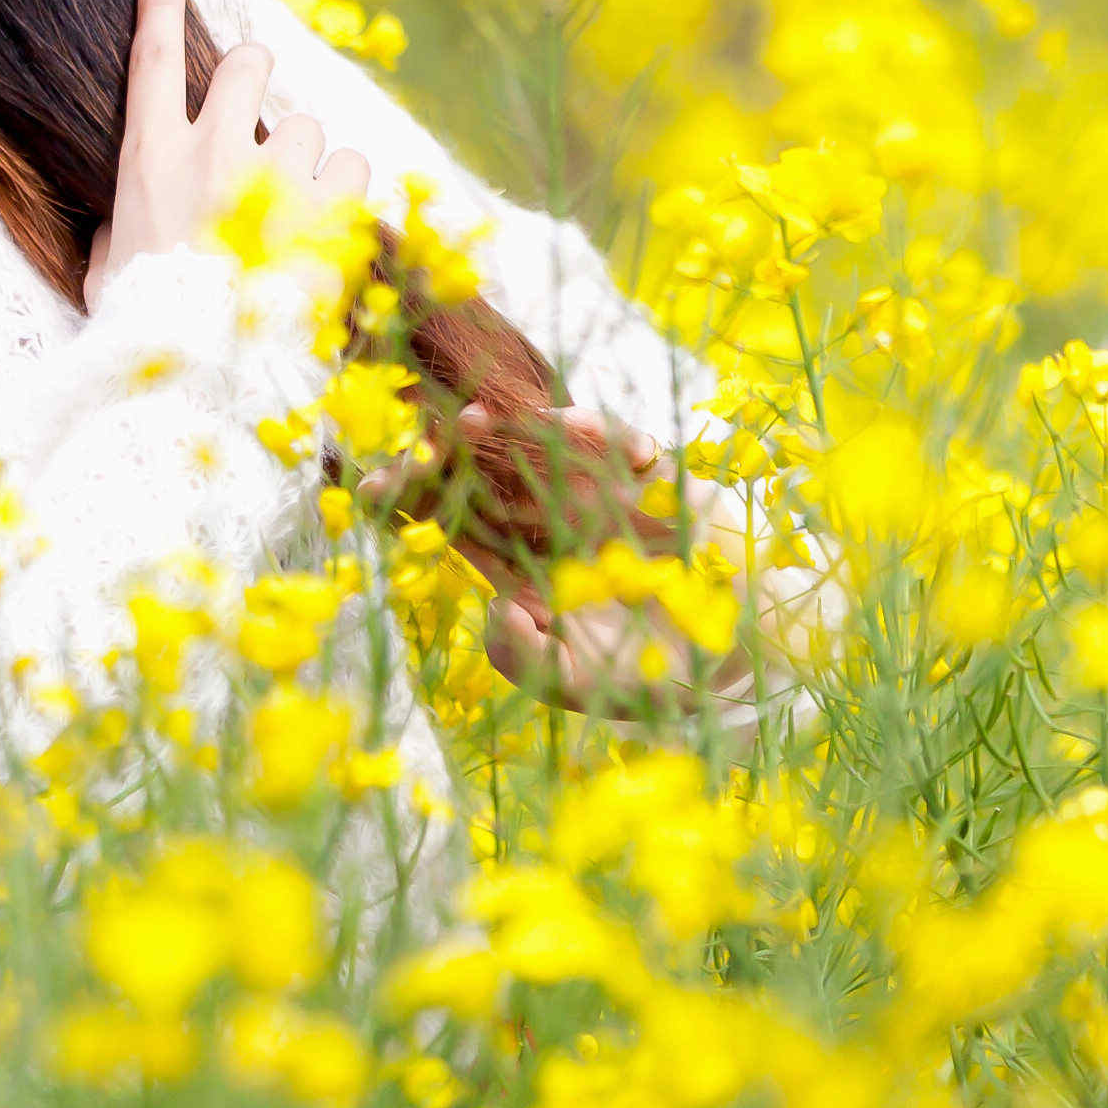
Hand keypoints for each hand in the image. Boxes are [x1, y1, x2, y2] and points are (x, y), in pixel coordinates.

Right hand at [83, 0, 369, 315]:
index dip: (160, 6)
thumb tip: (123, 227)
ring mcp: (274, 176)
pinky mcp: (330, 207)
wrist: (202, 379)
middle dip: (258, 81)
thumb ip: (118, 233)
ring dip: (306, 162)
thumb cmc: (146, 332)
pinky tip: (331, 226)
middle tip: (262, 126)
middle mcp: (211, 153)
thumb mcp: (106, 275)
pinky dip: (348, 189)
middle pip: (249, 65)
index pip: (153, 61)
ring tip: (294, 217)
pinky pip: (355, 163)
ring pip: (308, 125)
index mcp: (149, 162)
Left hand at [419, 401, 773, 723]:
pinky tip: (623, 455)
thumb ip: (527, 662)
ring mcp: (594, 491)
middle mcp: (544, 515)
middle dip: (453, 447)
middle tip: (443, 434)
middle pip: (482, 466)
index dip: (402, 495)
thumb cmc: (646, 676)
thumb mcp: (577, 687)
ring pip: (545, 442)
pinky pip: (625, 445)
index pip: (442, 515)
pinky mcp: (649, 480)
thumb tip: (498, 608)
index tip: (373, 486)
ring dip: (525, 425)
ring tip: (499, 420)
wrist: (734, 660)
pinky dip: (618, 439)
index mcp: (511, 561)